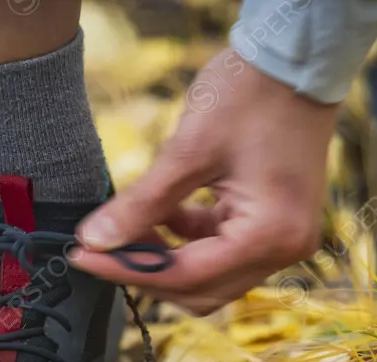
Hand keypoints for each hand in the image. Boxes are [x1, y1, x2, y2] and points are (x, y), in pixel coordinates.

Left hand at [74, 50, 336, 314]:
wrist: (296, 56)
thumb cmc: (249, 95)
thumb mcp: (188, 150)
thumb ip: (141, 203)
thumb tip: (93, 240)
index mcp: (270, 235)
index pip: (186, 275)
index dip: (127, 269)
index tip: (81, 257)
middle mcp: (284, 249)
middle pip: (201, 290)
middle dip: (148, 273)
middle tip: (99, 247)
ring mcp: (283, 239)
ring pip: (210, 278)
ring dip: (166, 260)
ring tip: (126, 229)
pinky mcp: (274, 225)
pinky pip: (222, 253)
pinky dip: (188, 244)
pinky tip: (161, 215)